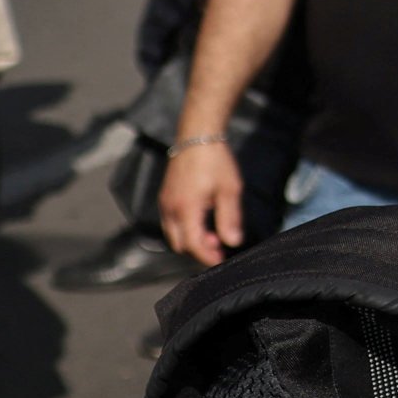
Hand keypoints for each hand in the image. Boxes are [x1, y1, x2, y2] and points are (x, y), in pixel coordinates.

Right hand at [162, 137, 244, 263]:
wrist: (197, 136)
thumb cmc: (216, 161)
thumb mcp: (229, 190)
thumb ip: (230, 218)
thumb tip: (233, 242)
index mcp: (186, 209)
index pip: (193, 245)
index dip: (207, 257)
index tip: (222, 261)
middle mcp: (170, 208)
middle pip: (180, 244)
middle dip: (199, 250)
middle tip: (220, 246)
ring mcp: (165, 203)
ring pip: (173, 235)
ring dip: (191, 240)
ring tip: (213, 234)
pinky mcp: (165, 197)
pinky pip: (170, 223)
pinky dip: (184, 229)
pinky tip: (202, 221)